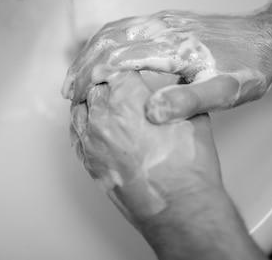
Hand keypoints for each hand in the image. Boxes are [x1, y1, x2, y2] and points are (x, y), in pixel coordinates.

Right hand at [63, 10, 271, 122]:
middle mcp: (162, 28)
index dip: (90, 78)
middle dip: (81, 65)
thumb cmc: (247, 68)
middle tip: (68, 91)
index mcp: (171, 48)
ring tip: (77, 75)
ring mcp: (164, 20)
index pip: (115, 59)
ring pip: (113, 29)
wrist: (268, 37)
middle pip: (107, 40)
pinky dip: (104, 40)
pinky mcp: (167, 19)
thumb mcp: (222, 93)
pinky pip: (126, 24)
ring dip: (90, 51)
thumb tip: (149, 113)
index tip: (76, 98)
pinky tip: (103, 55)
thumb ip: (187, 102)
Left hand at [69, 71, 266, 258]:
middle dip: (107, 79)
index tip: (128, 64)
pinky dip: (84, 122)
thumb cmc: (190, 165)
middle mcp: (103, 114)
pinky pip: (77, 132)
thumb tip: (177, 82)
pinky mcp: (88, 161)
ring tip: (107, 98)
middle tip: (117, 78)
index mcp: (127, 96)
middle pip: (95, 83)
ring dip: (92, 99)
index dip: (122, 62)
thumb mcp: (194, 115)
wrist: (181, 209)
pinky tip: (95, 121)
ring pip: (81, 106)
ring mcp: (92, 139)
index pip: (114, 65)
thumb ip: (179, 92)